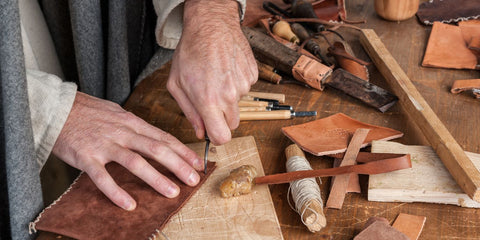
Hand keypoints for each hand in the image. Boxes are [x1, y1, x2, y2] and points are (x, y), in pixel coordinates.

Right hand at [52, 92, 202, 209]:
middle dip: (178, 165)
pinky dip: (116, 192)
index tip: (198, 163)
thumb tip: (155, 137)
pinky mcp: (86, 157)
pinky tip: (129, 205)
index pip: (163, 137)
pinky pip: (103, 177)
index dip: (183, 151)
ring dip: (156, 178)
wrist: (55, 107)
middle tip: (193, 180)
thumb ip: (136, 126)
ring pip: (135, 162)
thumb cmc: (88, 112)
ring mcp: (105, 144)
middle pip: (156, 149)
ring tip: (172, 192)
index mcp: (132, 122)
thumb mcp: (117, 113)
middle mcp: (122, 132)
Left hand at [167, 0, 257, 144]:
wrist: (211, 24)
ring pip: (239, 104)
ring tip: (216, 77)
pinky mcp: (253, 75)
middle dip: (222, 117)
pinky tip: (226, 69)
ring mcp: (244, 85)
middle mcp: (229, 96)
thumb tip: (200, 132)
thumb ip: (189, 112)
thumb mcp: (177, 83)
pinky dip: (237, 83)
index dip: (216, 136)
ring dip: (229, 97)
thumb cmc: (190, 51)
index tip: (212, 129)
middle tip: (211, 100)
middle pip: (232, 124)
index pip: (222, 137)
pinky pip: (246, 88)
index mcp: (209, 101)